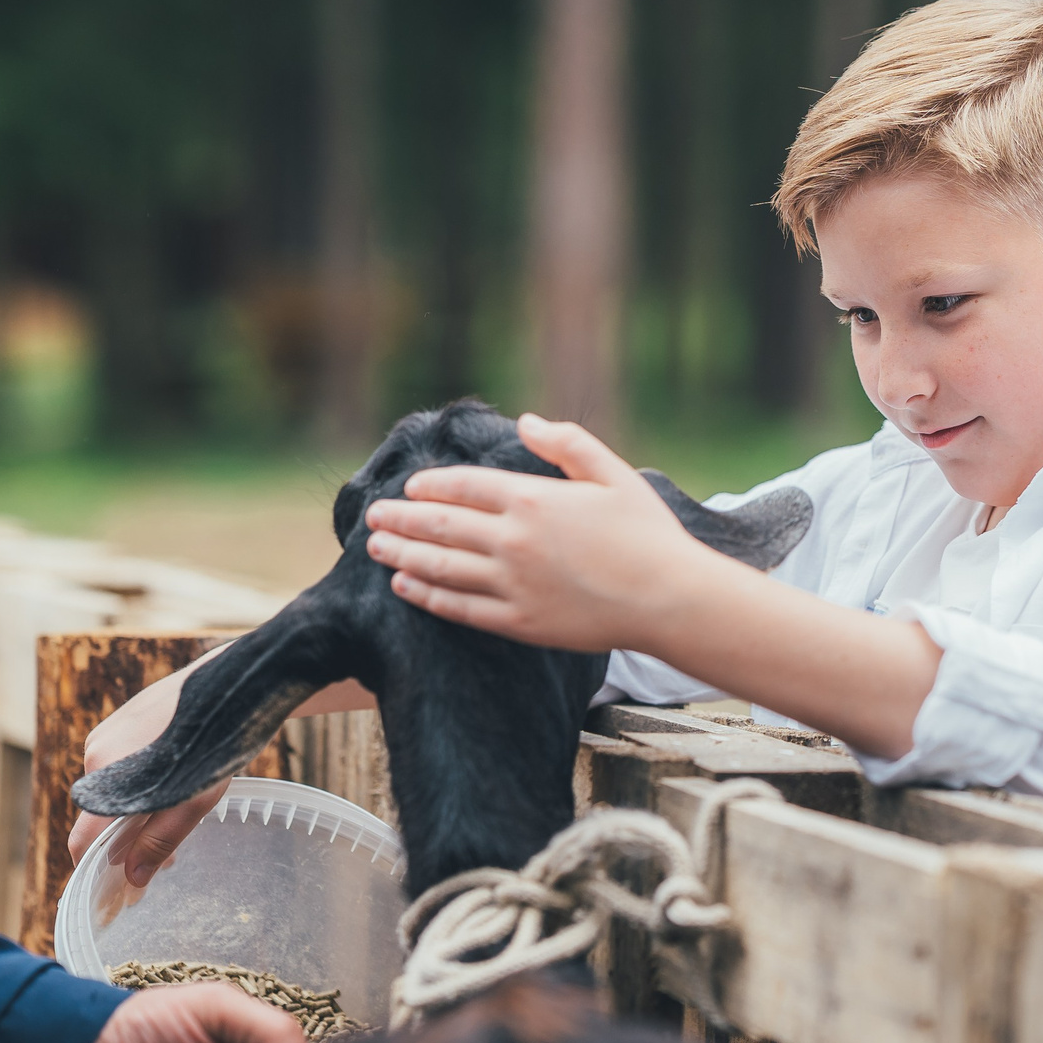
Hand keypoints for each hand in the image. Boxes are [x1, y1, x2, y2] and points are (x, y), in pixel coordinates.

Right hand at [69, 662, 377, 881]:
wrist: (236, 682)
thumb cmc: (218, 742)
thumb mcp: (195, 799)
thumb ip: (161, 839)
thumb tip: (132, 881)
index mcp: (107, 775)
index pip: (84, 840)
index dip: (96, 871)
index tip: (117, 893)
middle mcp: (96, 753)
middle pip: (99, 818)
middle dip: (126, 844)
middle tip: (165, 863)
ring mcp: (105, 733)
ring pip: (112, 793)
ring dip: (136, 816)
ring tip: (177, 825)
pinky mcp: (119, 722)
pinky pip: (119, 768)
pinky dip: (138, 788)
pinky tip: (172, 791)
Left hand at [362, 413, 721, 654]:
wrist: (669, 598)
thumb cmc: (647, 533)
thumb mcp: (614, 473)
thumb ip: (567, 444)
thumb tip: (526, 421)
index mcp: (533, 499)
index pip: (463, 487)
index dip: (430, 486)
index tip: (409, 487)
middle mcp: (514, 540)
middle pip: (440, 527)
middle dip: (400, 521)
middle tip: (373, 517)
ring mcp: (513, 584)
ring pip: (441, 568)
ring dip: (402, 557)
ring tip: (376, 550)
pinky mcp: (520, 622)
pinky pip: (461, 608)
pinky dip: (428, 596)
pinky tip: (407, 588)